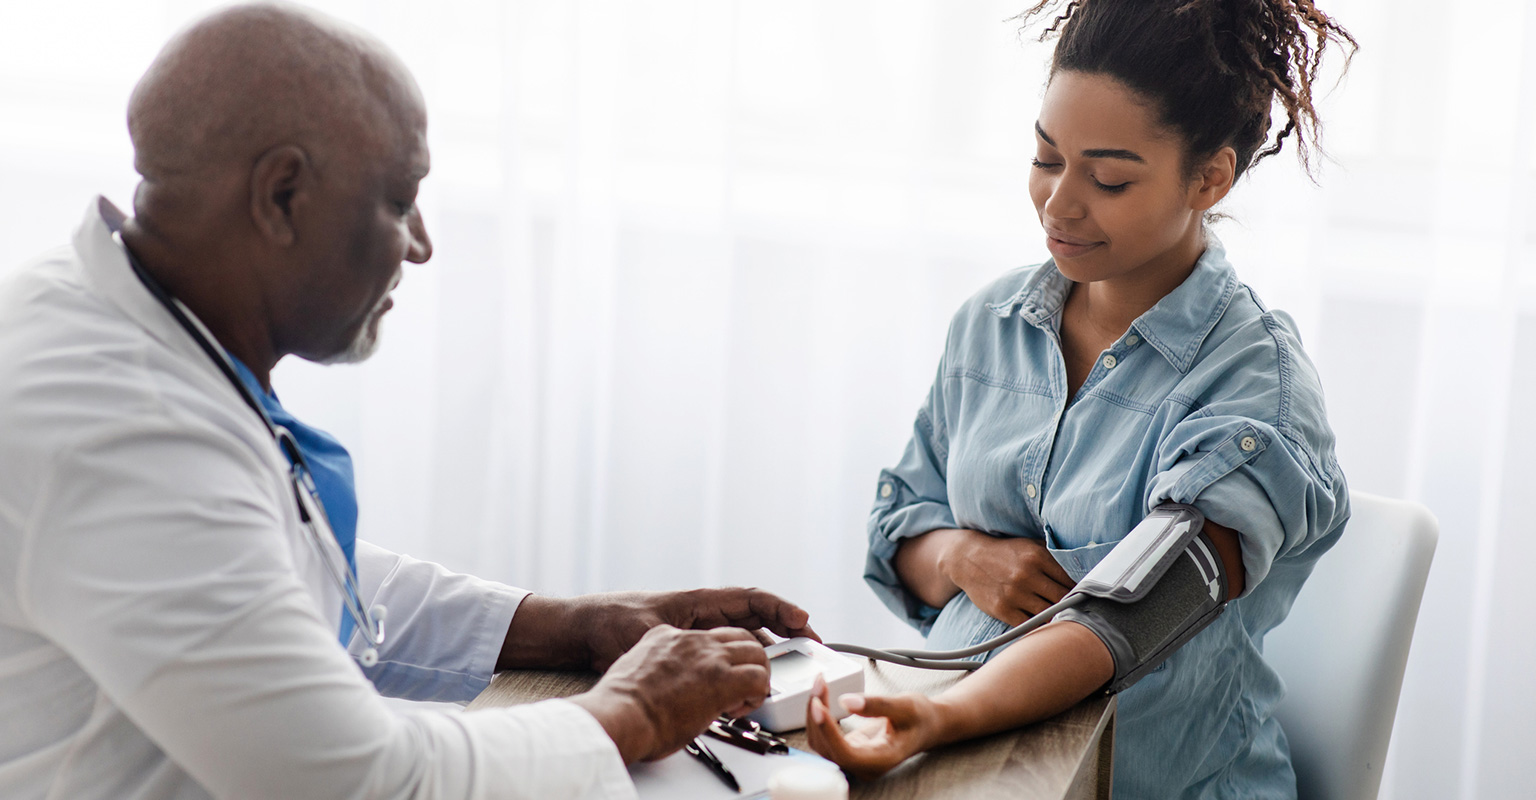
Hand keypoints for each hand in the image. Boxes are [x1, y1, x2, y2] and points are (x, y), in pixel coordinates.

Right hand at [569, 625, 769, 763]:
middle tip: (743, 685)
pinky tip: (740, 709)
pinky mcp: (722, 679)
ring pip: (757, 653)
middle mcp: (692, 640)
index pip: (710, 637)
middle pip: (740, 637)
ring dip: (757, 676)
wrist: (620, 714)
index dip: (720, 658)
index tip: (720, 675)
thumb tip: (667, 689)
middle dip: (748, 661)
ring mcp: (709, 657)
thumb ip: (657, 671)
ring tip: (744, 698)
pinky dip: (756, 695)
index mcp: (668, 636)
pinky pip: (758, 679)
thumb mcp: (637, 672)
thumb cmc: (622, 706)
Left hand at [572, 588, 818, 670]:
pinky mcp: (691, 650)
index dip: (781, 609)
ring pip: (745, 640)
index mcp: (699, 602)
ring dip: (769, 652)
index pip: (751, 599)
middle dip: (788, 631)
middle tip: (814, 648)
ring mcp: (699, 632)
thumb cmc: (610, 622)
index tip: (804, 622)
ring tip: (791, 670)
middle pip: (757, 620)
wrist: (584, 629)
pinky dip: (744, 667)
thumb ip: (676, 646)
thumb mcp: (645, 633)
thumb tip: (703, 660)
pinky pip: (727, 657)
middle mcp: (704, 615)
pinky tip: (751, 686)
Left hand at [803, 674, 942, 781]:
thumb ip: (877, 705)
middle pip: (827, 749)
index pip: (845, 754)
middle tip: (820, 684)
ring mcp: (854, 759)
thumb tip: (846, 701)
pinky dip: (818, 715)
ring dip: (814, 713)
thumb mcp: (905, 706)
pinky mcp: (846, 749)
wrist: (926, 725)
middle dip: (817, 716)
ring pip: (821, 743)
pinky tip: (820, 696)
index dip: (828, 732)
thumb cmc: (920, 718)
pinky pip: (823, 736)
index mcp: (881, 760)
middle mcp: (864, 765)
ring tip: (820, 685)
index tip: (818, 705)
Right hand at [939, 531, 1073, 625]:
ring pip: (1048, 614)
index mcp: (1037, 557)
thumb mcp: (1029, 545)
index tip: (1085, 596)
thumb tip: (1083, 567)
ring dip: (1057, 618)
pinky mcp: (1002, 609)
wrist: (967, 559)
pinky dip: (1039, 626)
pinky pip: (1029, 625)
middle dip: (1072, 606)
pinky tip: (1044, 624)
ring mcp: (1014, 594)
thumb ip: (1054, 554)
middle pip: (1063, 599)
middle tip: (1079, 611)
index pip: (1071, 579)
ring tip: (1063, 619)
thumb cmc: (1004, 553)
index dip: (1080, 590)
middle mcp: (1027, 575)